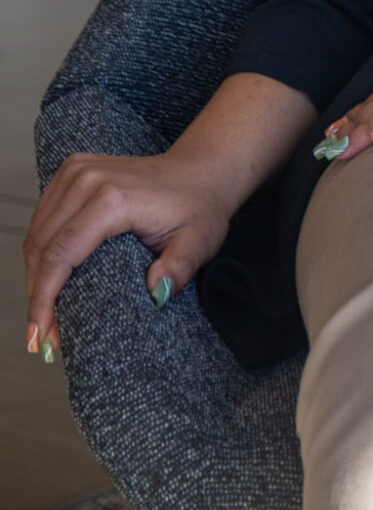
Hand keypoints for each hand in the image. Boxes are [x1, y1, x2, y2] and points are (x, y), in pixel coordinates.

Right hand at [23, 152, 231, 360]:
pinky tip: (45, 280)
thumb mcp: (199, 242)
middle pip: (41, 246)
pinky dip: (39, 250)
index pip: (60, 254)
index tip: (42, 338)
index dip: (44, 300)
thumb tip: (157, 291)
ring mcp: (78, 170)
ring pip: (37, 232)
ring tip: (43, 316)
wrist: (202, 170)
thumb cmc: (199, 207)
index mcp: (113, 198)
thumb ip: (180, 268)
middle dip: (36, 297)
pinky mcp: (74, 170)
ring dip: (34, 276)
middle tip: (43, 338)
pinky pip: (43, 216)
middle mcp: (89, 179)